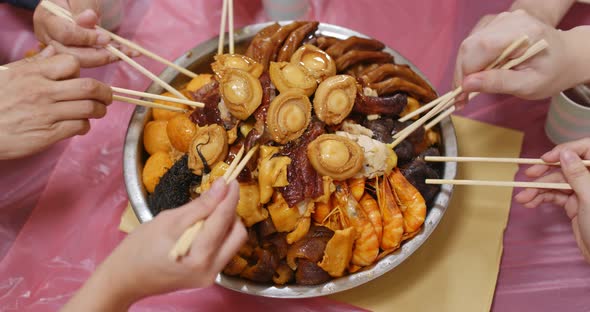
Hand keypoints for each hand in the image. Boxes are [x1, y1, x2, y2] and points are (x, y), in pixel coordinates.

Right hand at [0, 47, 111, 159]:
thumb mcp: (8, 75)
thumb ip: (34, 64)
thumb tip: (53, 51)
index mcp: (33, 74)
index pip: (72, 64)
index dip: (81, 71)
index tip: (82, 78)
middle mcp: (43, 92)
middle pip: (89, 87)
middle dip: (105, 92)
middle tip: (107, 96)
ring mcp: (47, 114)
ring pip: (89, 108)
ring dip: (99, 110)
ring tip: (98, 111)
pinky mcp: (48, 134)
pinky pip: (79, 127)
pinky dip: (85, 125)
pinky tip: (80, 124)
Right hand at [33, 0, 133, 66]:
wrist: (76, 1)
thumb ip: (83, 5)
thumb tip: (88, 20)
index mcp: (46, 17)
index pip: (64, 35)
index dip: (86, 38)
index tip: (106, 37)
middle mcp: (47, 36)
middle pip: (70, 54)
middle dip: (97, 55)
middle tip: (119, 51)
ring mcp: (57, 48)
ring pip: (79, 62)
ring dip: (104, 59)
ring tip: (126, 53)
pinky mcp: (69, 54)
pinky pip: (87, 61)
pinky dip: (105, 58)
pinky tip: (122, 53)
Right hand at [63, 179, 246, 310]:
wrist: (126, 278)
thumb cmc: (140, 247)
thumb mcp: (169, 220)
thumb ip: (200, 205)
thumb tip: (222, 186)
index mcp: (199, 255)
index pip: (224, 219)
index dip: (230, 197)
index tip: (232, 180)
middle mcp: (211, 269)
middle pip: (238, 234)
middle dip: (231, 212)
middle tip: (219, 197)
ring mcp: (210, 276)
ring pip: (233, 243)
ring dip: (227, 224)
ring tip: (209, 212)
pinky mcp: (207, 277)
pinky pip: (223, 251)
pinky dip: (219, 235)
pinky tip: (204, 227)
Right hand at [453, 10, 582, 103]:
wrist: (566, 56)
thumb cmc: (551, 73)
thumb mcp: (529, 85)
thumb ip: (498, 83)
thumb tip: (466, 85)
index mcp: (523, 33)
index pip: (480, 48)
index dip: (464, 73)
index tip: (460, 97)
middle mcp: (509, 20)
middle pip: (470, 45)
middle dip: (461, 73)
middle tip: (461, 98)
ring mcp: (501, 19)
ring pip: (468, 44)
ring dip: (464, 68)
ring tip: (468, 89)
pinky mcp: (495, 23)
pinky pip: (473, 42)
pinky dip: (470, 61)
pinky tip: (476, 75)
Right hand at [515, 138, 589, 262]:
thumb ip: (577, 174)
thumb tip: (564, 153)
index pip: (586, 150)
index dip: (565, 151)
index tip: (547, 158)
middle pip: (566, 167)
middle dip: (545, 173)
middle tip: (527, 176)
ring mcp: (583, 192)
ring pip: (557, 183)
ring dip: (538, 189)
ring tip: (522, 198)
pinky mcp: (574, 205)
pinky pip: (555, 196)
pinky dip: (541, 199)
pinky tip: (529, 203)